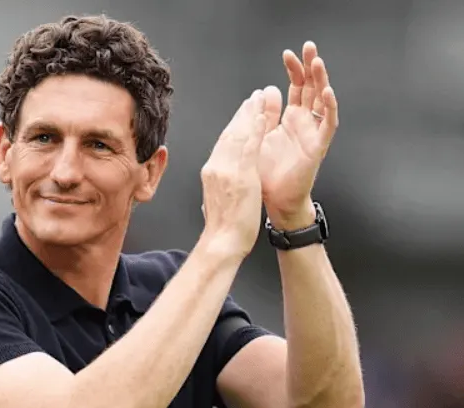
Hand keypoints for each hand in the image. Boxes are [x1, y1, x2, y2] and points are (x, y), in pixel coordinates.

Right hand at [200, 89, 266, 257]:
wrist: (222, 241)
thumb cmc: (223, 228)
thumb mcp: (218, 200)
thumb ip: (221, 185)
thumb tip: (223, 181)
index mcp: (211, 172)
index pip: (223, 142)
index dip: (235, 125)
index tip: (243, 114)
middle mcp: (216, 167)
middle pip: (229, 133)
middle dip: (243, 114)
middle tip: (254, 98)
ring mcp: (226, 169)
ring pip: (238, 135)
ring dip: (250, 114)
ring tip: (260, 99)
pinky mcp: (240, 174)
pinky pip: (249, 146)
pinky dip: (255, 129)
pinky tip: (262, 117)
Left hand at [258, 41, 338, 229]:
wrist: (274, 201)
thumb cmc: (266, 174)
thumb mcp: (258, 137)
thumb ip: (263, 115)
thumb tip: (265, 90)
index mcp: (288, 120)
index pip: (295, 87)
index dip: (293, 70)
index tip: (288, 54)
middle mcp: (303, 123)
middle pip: (310, 89)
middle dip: (310, 67)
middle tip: (309, 47)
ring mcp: (312, 133)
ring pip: (321, 101)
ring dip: (321, 81)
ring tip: (318, 62)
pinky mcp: (318, 146)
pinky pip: (328, 124)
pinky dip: (329, 108)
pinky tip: (327, 93)